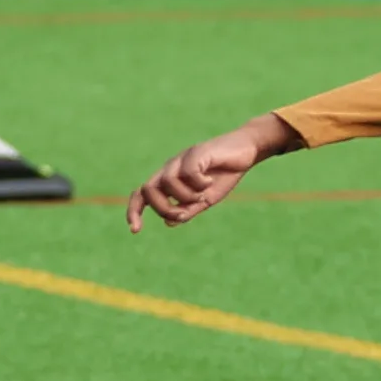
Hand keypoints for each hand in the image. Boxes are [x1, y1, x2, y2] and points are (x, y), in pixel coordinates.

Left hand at [125, 115, 298, 231]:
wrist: (245, 150)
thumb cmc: (224, 174)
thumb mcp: (206, 199)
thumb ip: (188, 210)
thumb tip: (168, 222)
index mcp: (170, 180)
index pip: (142, 194)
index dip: (134, 211)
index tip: (135, 230)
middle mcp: (171, 168)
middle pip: (148, 190)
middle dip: (163, 208)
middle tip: (185, 214)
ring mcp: (182, 159)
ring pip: (167, 184)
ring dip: (186, 197)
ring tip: (203, 195)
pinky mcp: (196, 153)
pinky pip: (188, 173)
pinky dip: (199, 184)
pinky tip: (210, 181)